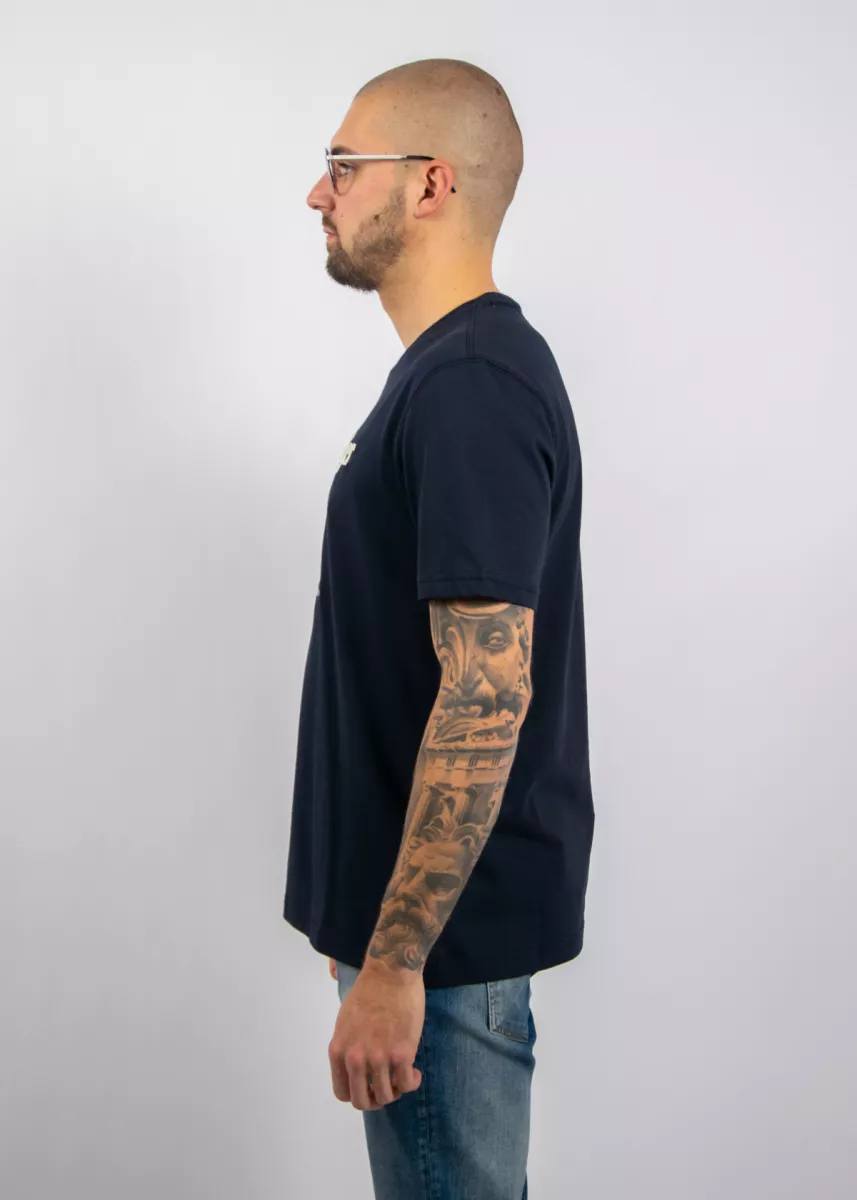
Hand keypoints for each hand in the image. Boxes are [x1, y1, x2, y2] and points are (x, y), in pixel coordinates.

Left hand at [328, 961, 424, 1110]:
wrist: (390, 972)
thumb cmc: (368, 991)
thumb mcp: (345, 1022)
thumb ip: (348, 1047)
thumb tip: (355, 1066)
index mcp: (338, 1051)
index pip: (342, 1093)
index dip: (358, 1094)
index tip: (369, 1086)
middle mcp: (355, 1059)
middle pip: (362, 1101)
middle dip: (376, 1098)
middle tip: (389, 1085)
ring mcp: (378, 1058)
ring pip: (386, 1096)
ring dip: (396, 1090)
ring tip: (403, 1075)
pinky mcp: (402, 1053)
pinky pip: (407, 1084)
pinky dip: (412, 1082)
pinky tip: (414, 1071)